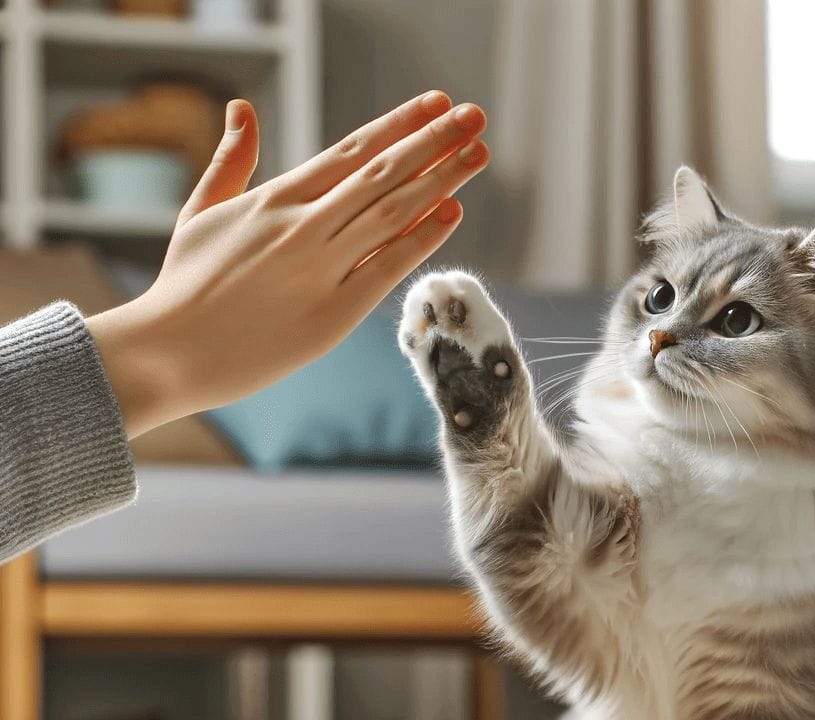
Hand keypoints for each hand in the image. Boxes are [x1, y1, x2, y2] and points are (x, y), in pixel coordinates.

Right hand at [87, 92, 488, 436]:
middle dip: (434, 141)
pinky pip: (386, 268)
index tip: (435, 104)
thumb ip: (229, 160)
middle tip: (475, 116)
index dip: (399, 126)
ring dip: (441, 181)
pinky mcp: (331, 314)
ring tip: (479, 154)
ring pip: (392, 213)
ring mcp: (319, 268)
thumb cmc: (183, 286)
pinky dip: (422, 238)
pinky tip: (453, 213)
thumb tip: (242, 107)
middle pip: (382, 174)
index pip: (350, 151)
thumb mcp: (200, 212)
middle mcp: (302, 225)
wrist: (167, 352)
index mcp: (274, 198)